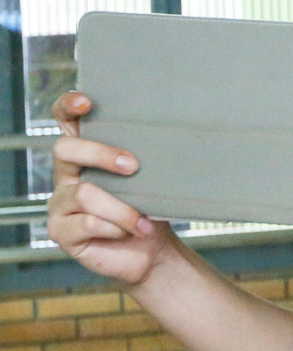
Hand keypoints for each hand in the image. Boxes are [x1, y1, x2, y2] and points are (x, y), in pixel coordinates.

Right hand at [46, 91, 175, 285]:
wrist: (152, 248)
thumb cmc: (150, 207)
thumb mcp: (151, 178)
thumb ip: (148, 157)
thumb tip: (174, 136)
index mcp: (86, 154)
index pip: (65, 122)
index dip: (68, 107)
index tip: (87, 102)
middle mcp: (67, 174)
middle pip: (66, 149)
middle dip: (101, 155)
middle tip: (133, 166)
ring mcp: (60, 203)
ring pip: (83, 193)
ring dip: (120, 208)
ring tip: (142, 222)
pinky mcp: (61, 231)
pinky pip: (87, 222)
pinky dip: (115, 227)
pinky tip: (130, 232)